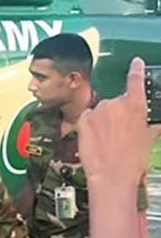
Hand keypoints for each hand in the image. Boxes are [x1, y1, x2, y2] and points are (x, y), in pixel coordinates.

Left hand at [79, 57, 160, 188]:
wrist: (111, 175)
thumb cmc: (133, 160)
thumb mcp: (149, 138)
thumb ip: (151, 124)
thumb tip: (155, 123)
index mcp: (135, 106)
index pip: (135, 80)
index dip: (136, 69)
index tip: (135, 62)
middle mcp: (115, 104)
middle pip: (116, 102)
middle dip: (118, 114)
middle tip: (121, 133)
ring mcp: (97, 111)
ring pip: (101, 110)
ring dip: (104, 120)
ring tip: (108, 139)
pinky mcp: (82, 120)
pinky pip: (88, 117)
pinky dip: (91, 124)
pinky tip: (96, 139)